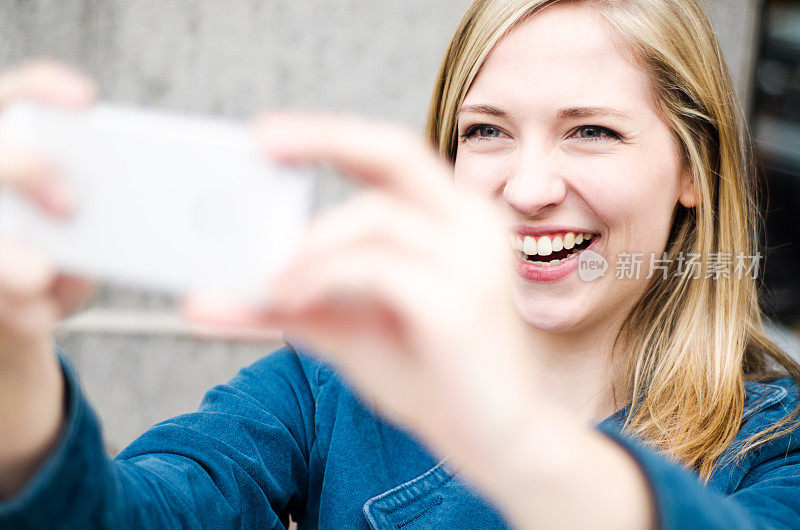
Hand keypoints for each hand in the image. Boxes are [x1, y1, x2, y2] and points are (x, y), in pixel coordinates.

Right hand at [0, 61, 96, 497]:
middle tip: (70, 202)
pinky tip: (38, 312)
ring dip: (6, 254)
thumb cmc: (73, 249)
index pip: (19, 98)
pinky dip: (13, 302)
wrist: (26, 307)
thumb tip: (169, 216)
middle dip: (26, 170)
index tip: (87, 100)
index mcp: (18, 148)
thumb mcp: (99, 227)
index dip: (44, 91)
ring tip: (39, 272)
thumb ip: (118, 212)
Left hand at [184, 113, 539, 495]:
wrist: (499, 439)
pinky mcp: (462, 306)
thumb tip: (204, 299)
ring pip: (376, 217)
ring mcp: (474, 262)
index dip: (330, 134)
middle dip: (324, 138)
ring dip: (309, 244)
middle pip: (395, 152)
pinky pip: (377, 269)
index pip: (390, 154)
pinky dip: (323, 277)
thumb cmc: (431, 375)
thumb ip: (285, 303)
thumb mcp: (347, 328)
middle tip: (260, 144)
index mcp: (453, 221)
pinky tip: (288, 300)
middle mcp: (472, 227)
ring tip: (265, 278)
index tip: (267, 135)